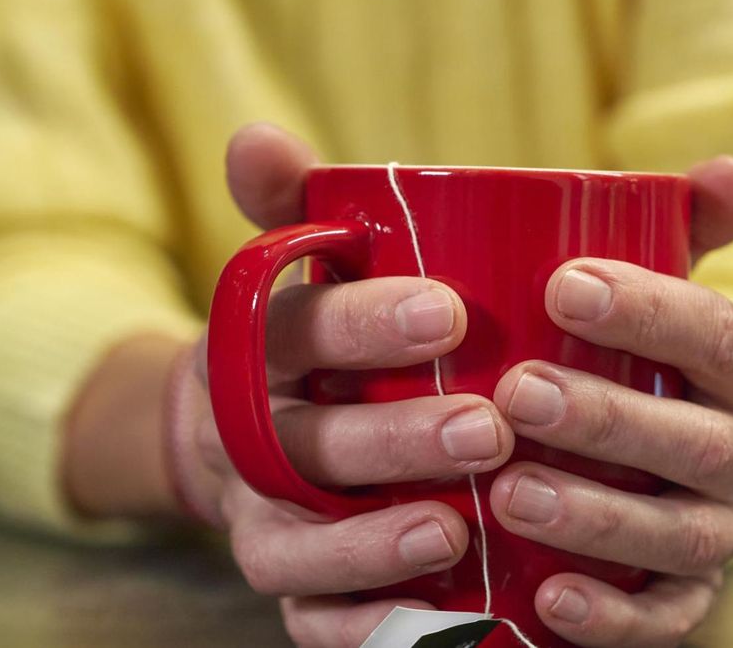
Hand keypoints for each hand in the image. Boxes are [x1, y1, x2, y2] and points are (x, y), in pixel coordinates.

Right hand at [163, 124, 516, 646]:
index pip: (292, 327)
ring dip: (367, 543)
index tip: (447, 310)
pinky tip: (433, 619)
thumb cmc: (313, 337)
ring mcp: (259, 518)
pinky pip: (307, 622)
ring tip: (453, 532)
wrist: (244, 426)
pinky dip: (359, 626)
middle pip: (301, 444)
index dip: (359, 322)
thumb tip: (254, 135)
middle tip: (488, 427)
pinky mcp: (287, 584)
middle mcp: (244, 436)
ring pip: (292, 543)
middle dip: (389, 440)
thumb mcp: (304, 263)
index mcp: (254, 346)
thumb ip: (299, 202)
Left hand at [486, 157, 732, 645]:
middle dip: (611, 419)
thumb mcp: (652, 292)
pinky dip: (612, 617)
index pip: (720, 335)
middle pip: (698, 444)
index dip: (653, 310)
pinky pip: (664, 622)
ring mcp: (716, 534)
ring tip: (511, 494)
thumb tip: (731, 171)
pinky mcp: (681, 601)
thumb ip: (679, 230)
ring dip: (599, 518)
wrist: (638, 463)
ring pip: (680, 536)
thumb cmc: (628, 359)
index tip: (564, 284)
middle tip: (518, 393)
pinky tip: (551, 599)